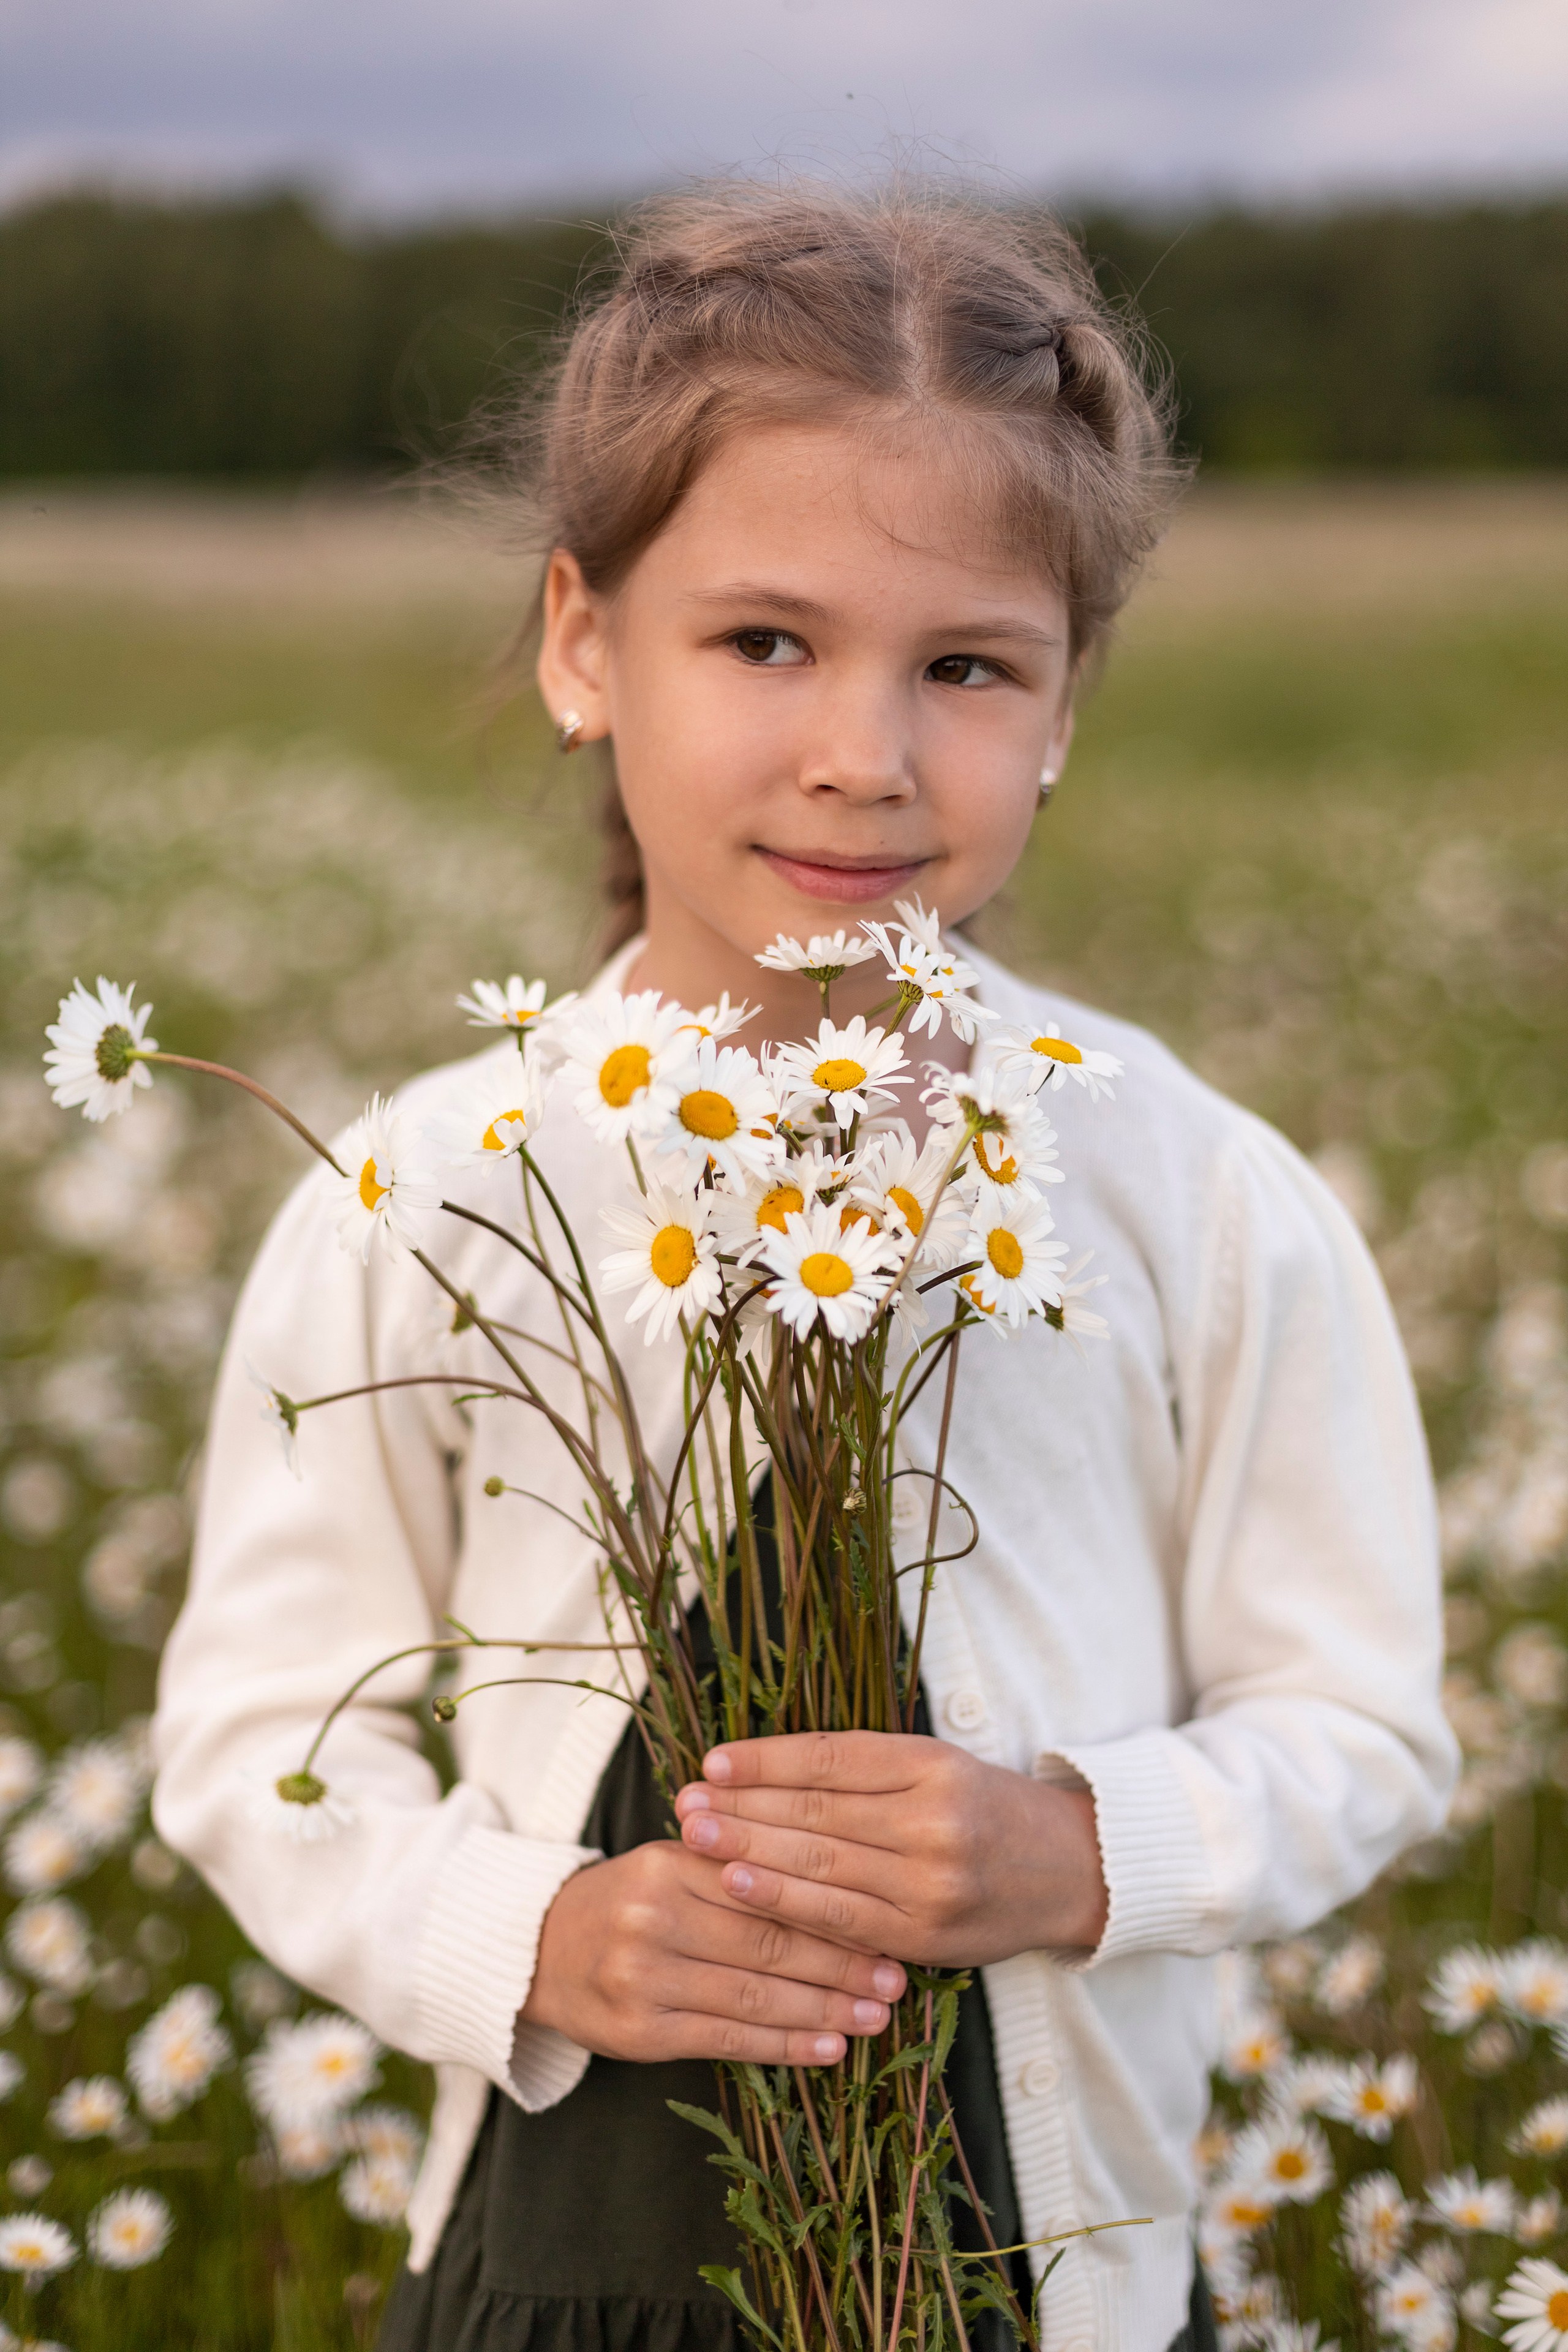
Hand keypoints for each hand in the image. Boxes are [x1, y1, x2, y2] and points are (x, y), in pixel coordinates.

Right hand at [519, 1836, 906, 2066]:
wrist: (540, 1951)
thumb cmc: (630, 1902)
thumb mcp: (673, 1864)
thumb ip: (739, 1867)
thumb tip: (839, 1881)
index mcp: (669, 1863)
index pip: (766, 1887)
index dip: (831, 1909)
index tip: (886, 1925)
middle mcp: (654, 1917)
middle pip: (767, 1943)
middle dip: (840, 1965)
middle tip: (896, 1979)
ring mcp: (643, 1977)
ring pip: (753, 1996)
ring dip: (824, 2010)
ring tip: (877, 2017)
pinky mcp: (640, 2032)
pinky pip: (727, 2040)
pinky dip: (784, 2046)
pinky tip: (828, 2047)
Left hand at [674, 1731, 1107, 1966]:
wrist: (1069, 1870)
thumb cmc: (984, 1806)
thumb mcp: (933, 1763)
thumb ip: (859, 1766)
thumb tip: (760, 1766)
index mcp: (933, 1764)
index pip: (832, 1758)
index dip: (767, 1760)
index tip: (713, 1761)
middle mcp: (934, 1822)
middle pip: (818, 1813)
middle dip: (743, 1809)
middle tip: (685, 1803)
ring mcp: (930, 1885)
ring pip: (823, 1867)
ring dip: (750, 1854)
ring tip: (696, 1841)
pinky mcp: (926, 1938)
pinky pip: (842, 1921)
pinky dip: (786, 1905)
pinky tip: (741, 1888)